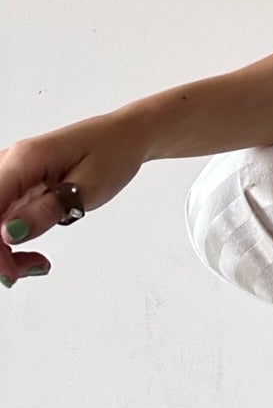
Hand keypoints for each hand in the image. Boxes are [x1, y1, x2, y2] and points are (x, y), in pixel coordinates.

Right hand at [0, 114, 149, 286]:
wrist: (125, 136)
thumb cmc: (112, 153)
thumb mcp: (87, 188)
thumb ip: (47, 211)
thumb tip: (10, 234)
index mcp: (24, 159)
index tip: (12, 271)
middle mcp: (10, 162)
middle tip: (28, 270)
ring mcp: (10, 173)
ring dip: (3, 250)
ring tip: (35, 263)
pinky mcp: (16, 184)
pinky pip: (0, 216)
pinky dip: (10, 240)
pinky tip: (29, 252)